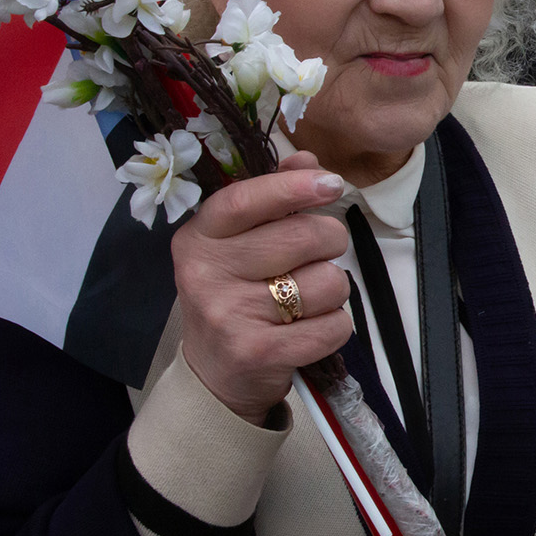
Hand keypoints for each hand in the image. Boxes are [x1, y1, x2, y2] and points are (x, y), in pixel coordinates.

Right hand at [173, 150, 352, 424]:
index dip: (294, 187)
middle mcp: (207, 275)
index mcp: (199, 238)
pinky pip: (333, 326)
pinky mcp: (260, 353)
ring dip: (333, 289)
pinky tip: (312, 328)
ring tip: (308, 299)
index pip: (246, 200)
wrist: (214, 376)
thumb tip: (308, 160)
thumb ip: (271, 199)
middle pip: (303, 237)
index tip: (332, 183)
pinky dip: (336, 325)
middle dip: (329, 242)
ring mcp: (231, 316)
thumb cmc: (234, 296)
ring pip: (327, 282)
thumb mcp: (238, 244)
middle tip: (320, 255)